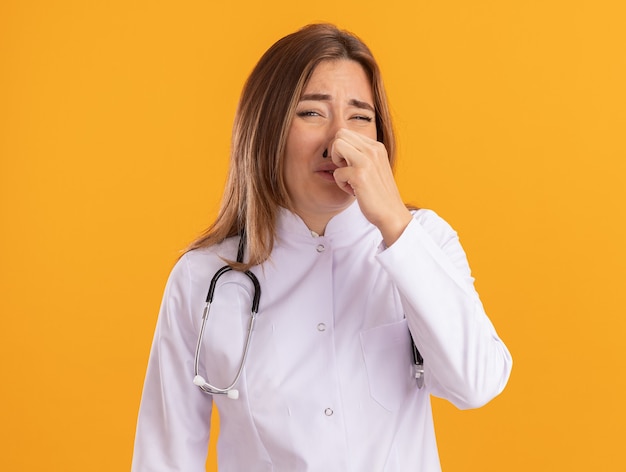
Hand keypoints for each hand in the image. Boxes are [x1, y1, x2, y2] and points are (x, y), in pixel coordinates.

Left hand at [330, 128, 411, 245]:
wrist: (392, 213)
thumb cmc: (379, 192)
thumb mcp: (374, 167)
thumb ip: (362, 154)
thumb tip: (338, 145)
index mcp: (377, 147)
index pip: (347, 133)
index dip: (343, 150)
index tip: (351, 165)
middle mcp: (373, 150)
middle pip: (340, 135)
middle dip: (337, 153)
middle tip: (346, 169)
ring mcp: (367, 161)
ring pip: (336, 146)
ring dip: (337, 165)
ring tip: (349, 179)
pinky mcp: (360, 175)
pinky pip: (336, 173)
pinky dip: (341, 184)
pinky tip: (354, 191)